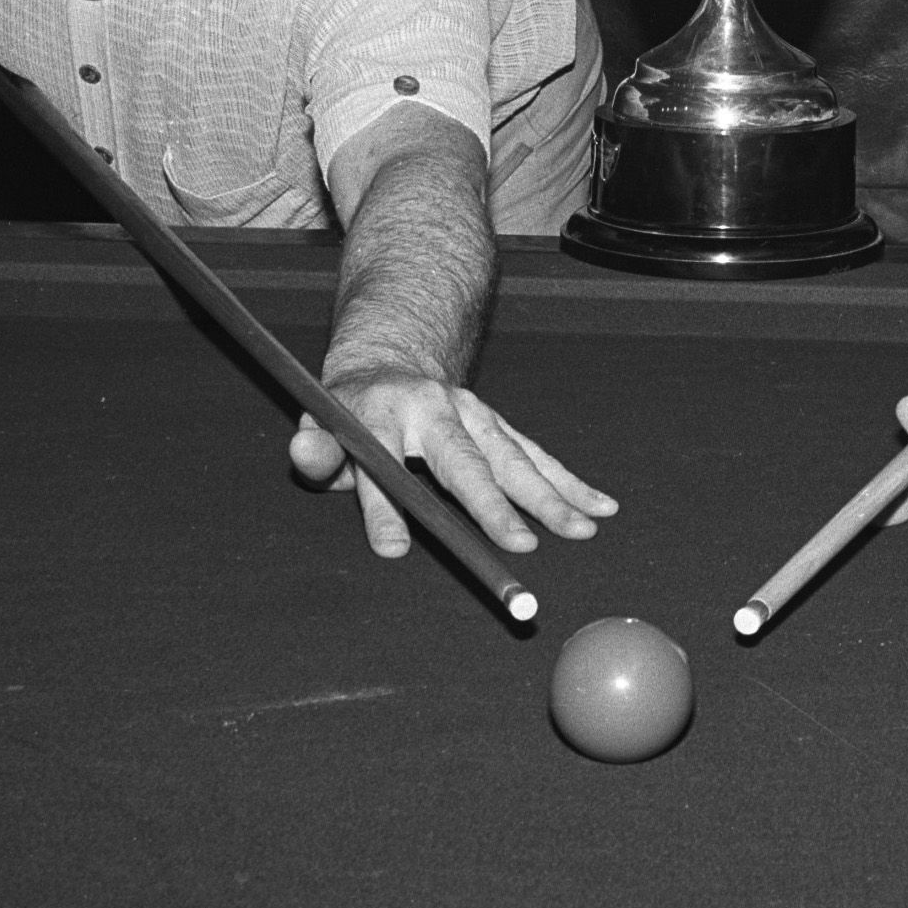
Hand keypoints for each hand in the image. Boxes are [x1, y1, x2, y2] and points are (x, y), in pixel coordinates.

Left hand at [289, 367, 616, 559]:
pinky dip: (570, 480)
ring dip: (553, 494)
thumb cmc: (349, 413)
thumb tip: (306, 459)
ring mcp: (473, 413)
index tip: (396, 547)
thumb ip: (316, 450)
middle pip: (469, 461)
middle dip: (499, 504)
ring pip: (515, 455)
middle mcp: (436, 409)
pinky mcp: (497, 423)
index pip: (383, 463)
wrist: (389, 361)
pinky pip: (535, 454)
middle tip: (524, 544)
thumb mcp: (320, 428)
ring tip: (585, 527)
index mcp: (383, 413)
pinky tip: (601, 504)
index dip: (385, 506)